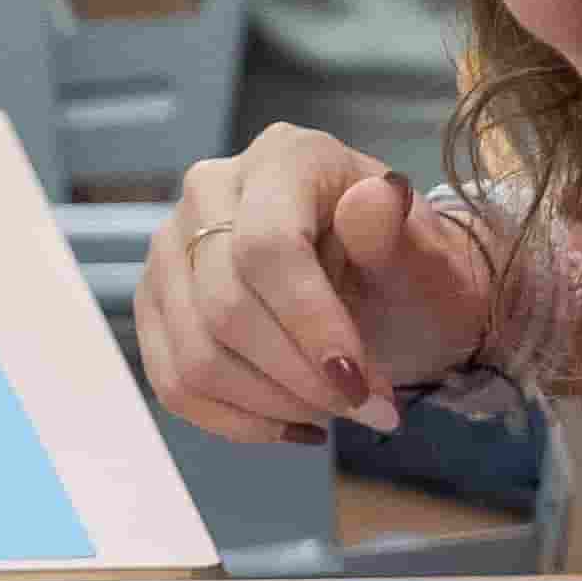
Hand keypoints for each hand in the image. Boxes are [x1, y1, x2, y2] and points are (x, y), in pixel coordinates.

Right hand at [132, 125, 502, 439]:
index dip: (309, 324)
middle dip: (300, 378)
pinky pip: (174, 383)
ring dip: (272, 405)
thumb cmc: (407, 272)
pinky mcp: (156, 304)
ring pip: (195, 355)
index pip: (268, 246)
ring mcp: (171, 249)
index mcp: (284, 158)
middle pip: (224, 307)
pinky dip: (238, 421)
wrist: (388, 296)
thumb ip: (398, 237)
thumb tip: (375, 201)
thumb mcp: (425, 258)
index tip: (360, 384)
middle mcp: (209, 191)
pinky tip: (292, 423)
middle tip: (367, 408)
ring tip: (334, 411)